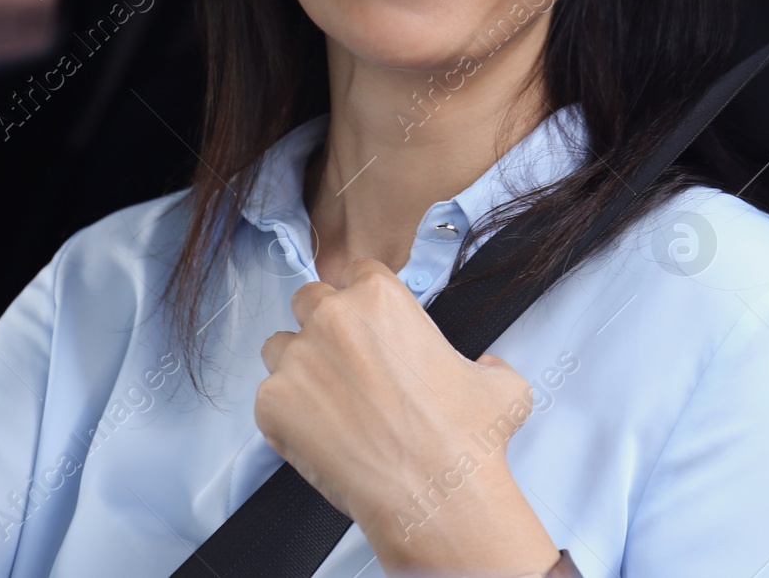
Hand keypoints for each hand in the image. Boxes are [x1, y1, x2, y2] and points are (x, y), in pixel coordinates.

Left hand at [257, 258, 560, 575]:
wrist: (435, 495)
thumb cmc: (464, 439)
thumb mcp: (499, 383)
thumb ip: (485, 361)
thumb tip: (485, 368)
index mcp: (379, 296)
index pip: (356, 273)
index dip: (362, 302)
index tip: (369, 328)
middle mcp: (332, 317)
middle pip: (308, 300)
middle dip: (322, 325)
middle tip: (346, 365)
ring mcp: (296, 360)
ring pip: (279, 348)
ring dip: (298, 367)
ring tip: (329, 405)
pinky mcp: (272, 404)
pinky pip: (268, 399)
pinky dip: (288, 416)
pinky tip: (321, 438)